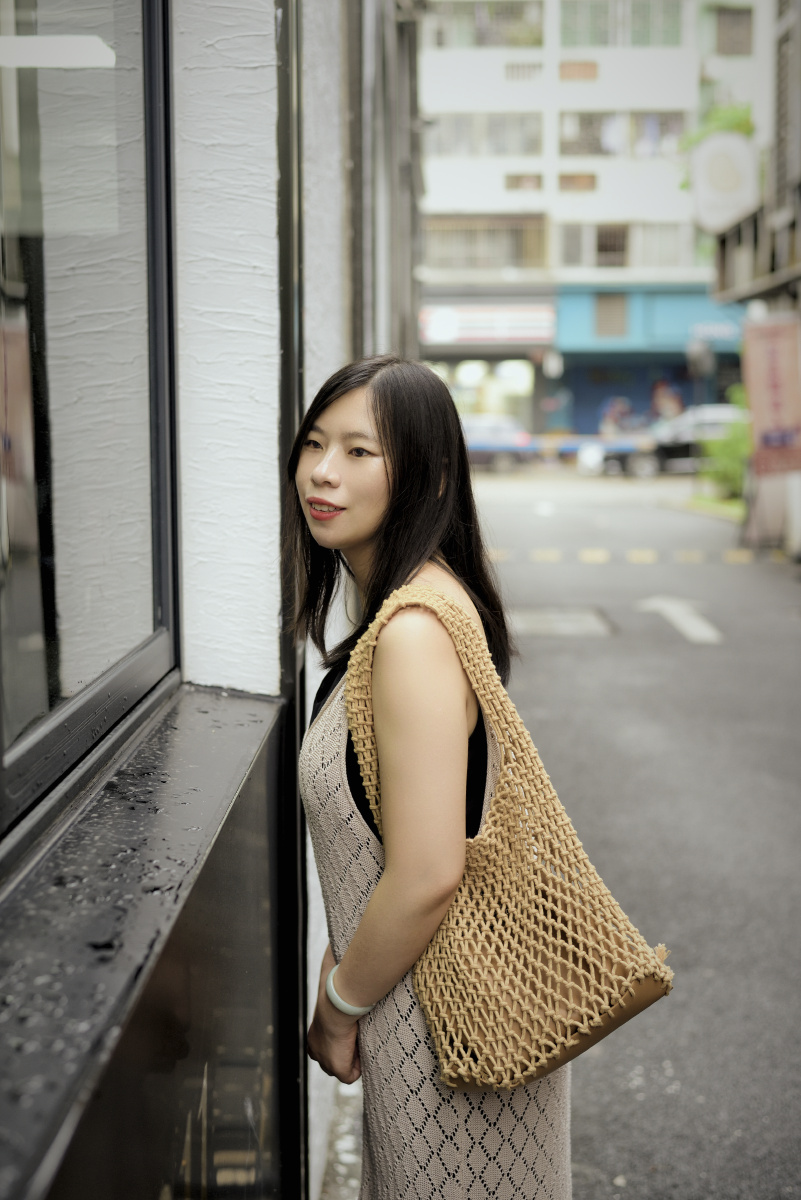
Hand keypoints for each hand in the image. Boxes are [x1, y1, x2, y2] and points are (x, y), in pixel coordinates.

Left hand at [307, 945, 361, 1083]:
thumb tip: (334, 944)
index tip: (352, 1026)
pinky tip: (360, 1045)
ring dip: (355, 1054)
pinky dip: (359, 1063)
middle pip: (336, 1058)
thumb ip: (332, 965)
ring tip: (359, 1035)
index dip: (344, 1037)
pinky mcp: (336, 1067)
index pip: (329, 1043)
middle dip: (349, 1049)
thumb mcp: (331, 976)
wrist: (337, 1001)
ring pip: (346, 1066)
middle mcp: (315, 1049)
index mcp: (313, 1033)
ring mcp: (324, 1060)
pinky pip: (352, 1074)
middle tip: (358, 1032)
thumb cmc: (335, 988)